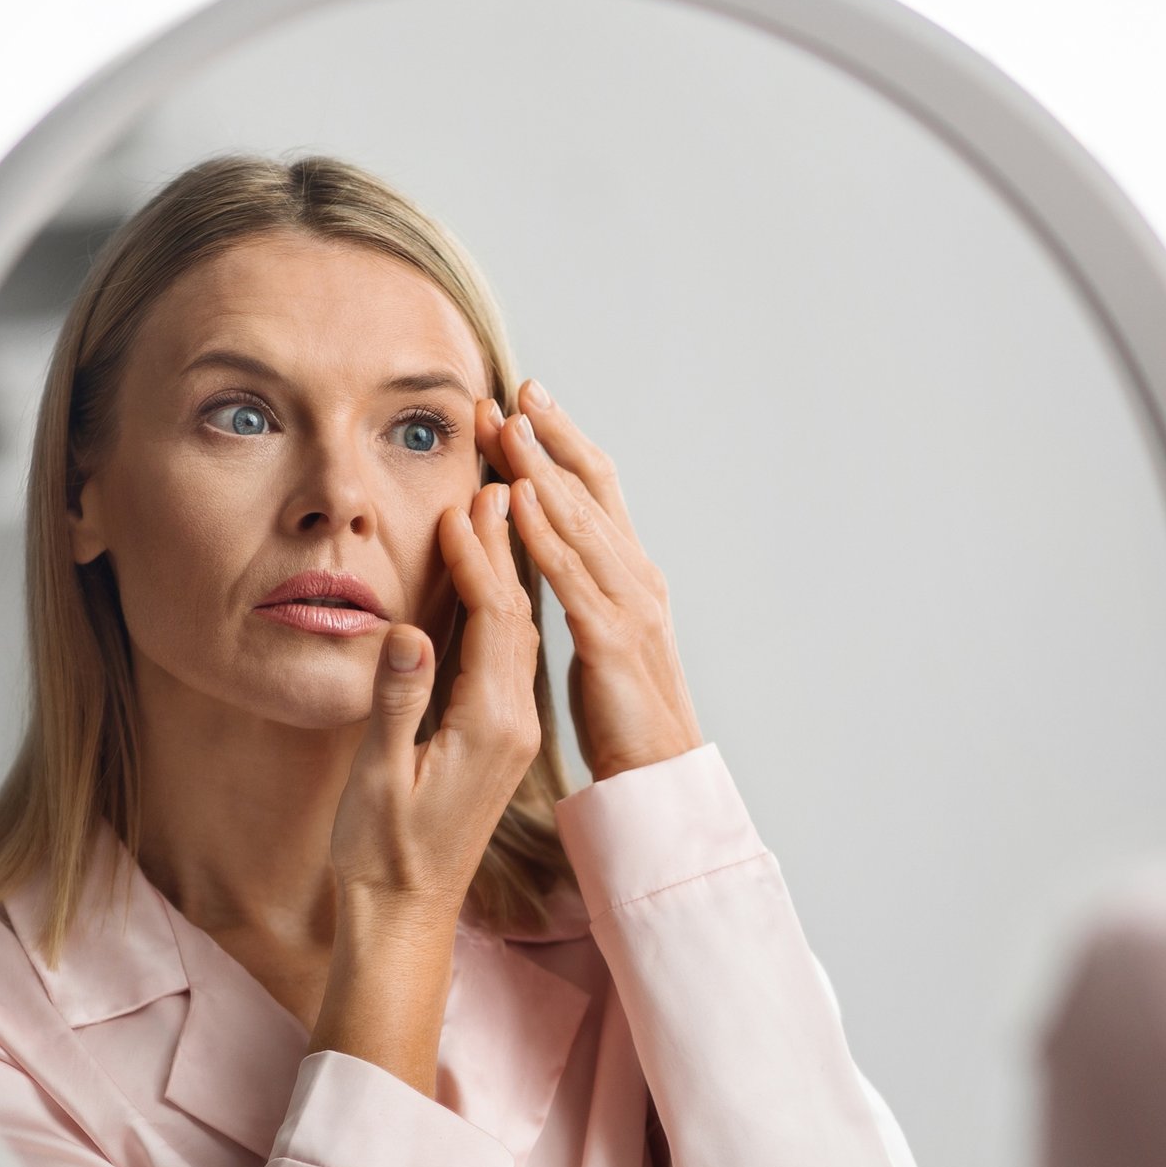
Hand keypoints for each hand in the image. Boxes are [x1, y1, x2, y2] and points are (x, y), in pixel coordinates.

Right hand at [312, 485, 541, 1096]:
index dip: (484, 558)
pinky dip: (496, 599)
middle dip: (510, 539)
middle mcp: (513, 721)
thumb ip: (398, 703)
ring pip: (517, 627)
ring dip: (508, 561)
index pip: (497, 622)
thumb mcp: (381, 778)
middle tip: (499, 467)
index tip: (469, 500)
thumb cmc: (382, 853)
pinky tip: (486, 568)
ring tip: (498, 495)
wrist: (405, 914)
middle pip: (519, 611)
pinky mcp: (496, 732)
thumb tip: (410, 634)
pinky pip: (505, 649)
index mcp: (491, 727)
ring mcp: (509, 727)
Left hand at [480, 381, 703, 781]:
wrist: (658, 775)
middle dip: (551, 437)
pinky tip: (518, 498)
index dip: (564, 443)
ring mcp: (629, 605)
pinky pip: (569, 575)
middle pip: (591, 490)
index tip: (528, 402)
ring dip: (541, 467)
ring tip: (507, 425)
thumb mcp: (601, 639)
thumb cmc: (624, 716)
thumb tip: (551, 554)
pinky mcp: (610, 640)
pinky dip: (544, 531)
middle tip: (514, 391)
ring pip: (580, 520)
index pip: (597, 492)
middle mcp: (637, 578)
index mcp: (632, 577)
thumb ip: (581, 593)